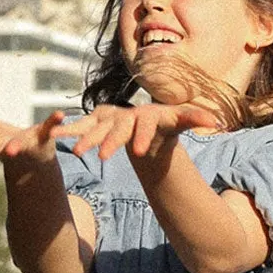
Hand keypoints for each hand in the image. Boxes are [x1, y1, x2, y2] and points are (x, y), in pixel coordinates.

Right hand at [62, 101, 219, 164]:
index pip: (145, 124)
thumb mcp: (180, 120)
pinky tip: (54, 136)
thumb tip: (217, 119)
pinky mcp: (99, 123)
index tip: (139, 152)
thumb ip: (195, 117)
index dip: (141, 136)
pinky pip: (83, 128)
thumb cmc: (167, 122)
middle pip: (119, 128)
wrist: (147, 117)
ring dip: (87, 139)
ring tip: (79, 153)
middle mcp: (127, 114)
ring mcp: (112, 118)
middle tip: (101, 157)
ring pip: (98, 129)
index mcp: (148, 114)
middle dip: (111, 141)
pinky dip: (70, 131)